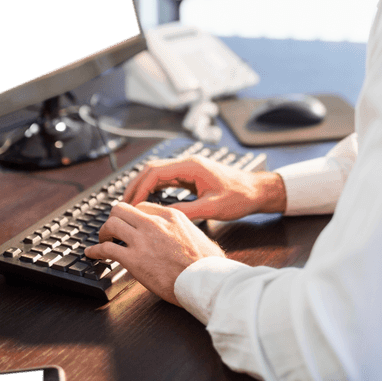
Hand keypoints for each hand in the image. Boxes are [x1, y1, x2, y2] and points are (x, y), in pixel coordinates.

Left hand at [84, 201, 224, 304]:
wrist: (204, 281)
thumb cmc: (207, 264)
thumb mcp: (198, 235)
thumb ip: (185, 229)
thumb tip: (183, 234)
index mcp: (170, 216)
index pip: (142, 206)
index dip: (132, 216)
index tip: (129, 224)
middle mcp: (154, 223)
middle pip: (122, 209)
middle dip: (114, 218)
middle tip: (112, 230)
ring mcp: (142, 241)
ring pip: (111, 224)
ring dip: (103, 233)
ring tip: (103, 241)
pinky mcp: (133, 259)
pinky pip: (106, 249)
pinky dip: (95, 250)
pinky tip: (92, 254)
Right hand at [121, 156, 286, 221]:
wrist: (257, 191)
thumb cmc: (240, 196)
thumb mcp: (212, 208)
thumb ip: (187, 211)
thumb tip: (163, 217)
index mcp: (191, 166)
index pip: (156, 172)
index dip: (140, 188)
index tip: (130, 203)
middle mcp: (188, 164)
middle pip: (153, 170)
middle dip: (136, 186)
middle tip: (124, 204)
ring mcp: (190, 169)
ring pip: (159, 173)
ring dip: (144, 186)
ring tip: (132, 203)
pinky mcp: (192, 176)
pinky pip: (168, 179)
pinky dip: (155, 188)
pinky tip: (149, 200)